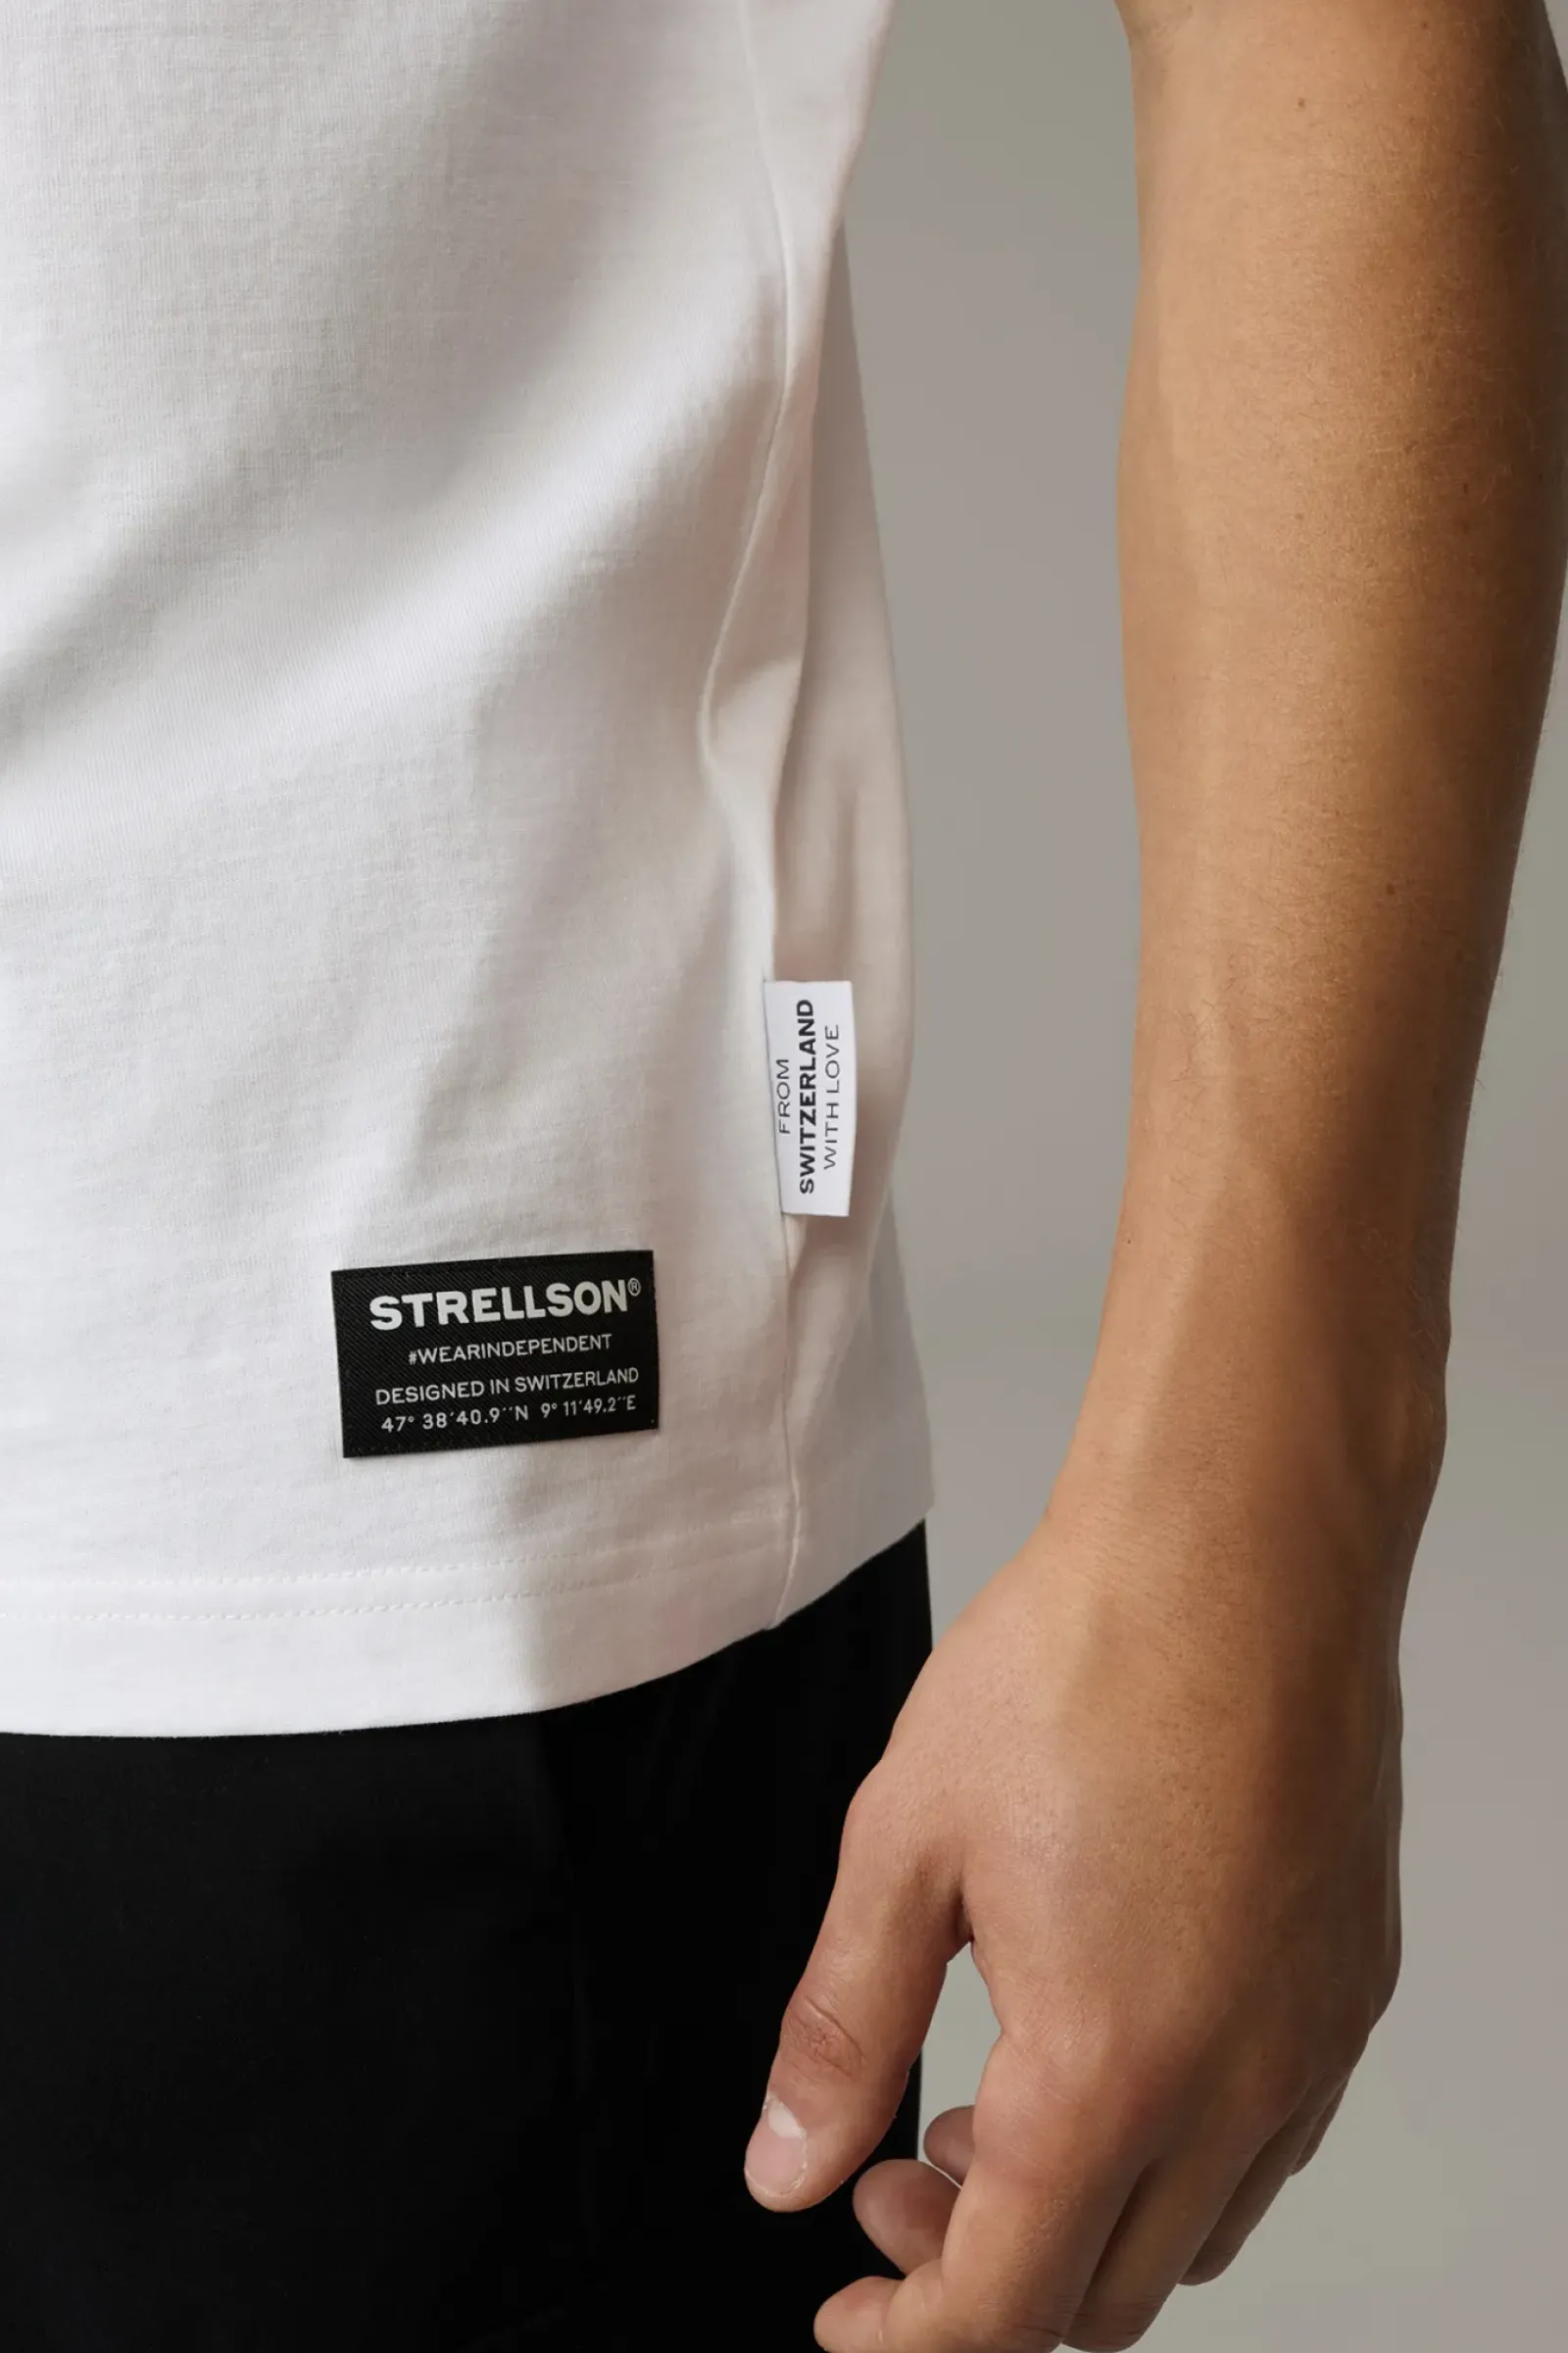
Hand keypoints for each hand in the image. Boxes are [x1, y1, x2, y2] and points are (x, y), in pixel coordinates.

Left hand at [743, 1427, 1409, 2349]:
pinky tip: (1105, 2044)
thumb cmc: (1083, 1664)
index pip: (1003, 2313)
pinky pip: (1266, 2143)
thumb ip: (842, 2029)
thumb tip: (789, 2166)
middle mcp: (1234, 2086)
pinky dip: (1174, 2153)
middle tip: (894, 2174)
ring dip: (1081, 2222)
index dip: (906, 2344)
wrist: (1239, 1547)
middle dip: (981, 2278)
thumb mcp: (904, 1844)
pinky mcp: (1350, 1985)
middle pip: (1105, 2299)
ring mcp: (1310, 2041)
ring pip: (1196, 2234)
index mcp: (1107, 2070)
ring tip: (990, 2104)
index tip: (846, 2315)